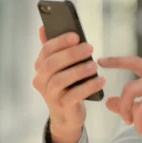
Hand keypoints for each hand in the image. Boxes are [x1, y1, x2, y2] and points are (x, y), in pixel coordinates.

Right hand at [32, 26, 105, 142]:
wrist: (66, 115)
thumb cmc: (66, 85)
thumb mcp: (60, 66)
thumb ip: (54, 48)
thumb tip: (43, 27)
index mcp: (40, 66)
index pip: (46, 50)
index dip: (60, 41)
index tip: (76, 36)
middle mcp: (41, 79)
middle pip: (52, 63)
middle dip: (71, 54)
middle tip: (90, 47)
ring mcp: (50, 94)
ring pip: (61, 80)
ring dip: (79, 70)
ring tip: (94, 65)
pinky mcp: (62, 106)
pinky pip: (74, 95)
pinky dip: (89, 87)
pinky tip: (101, 80)